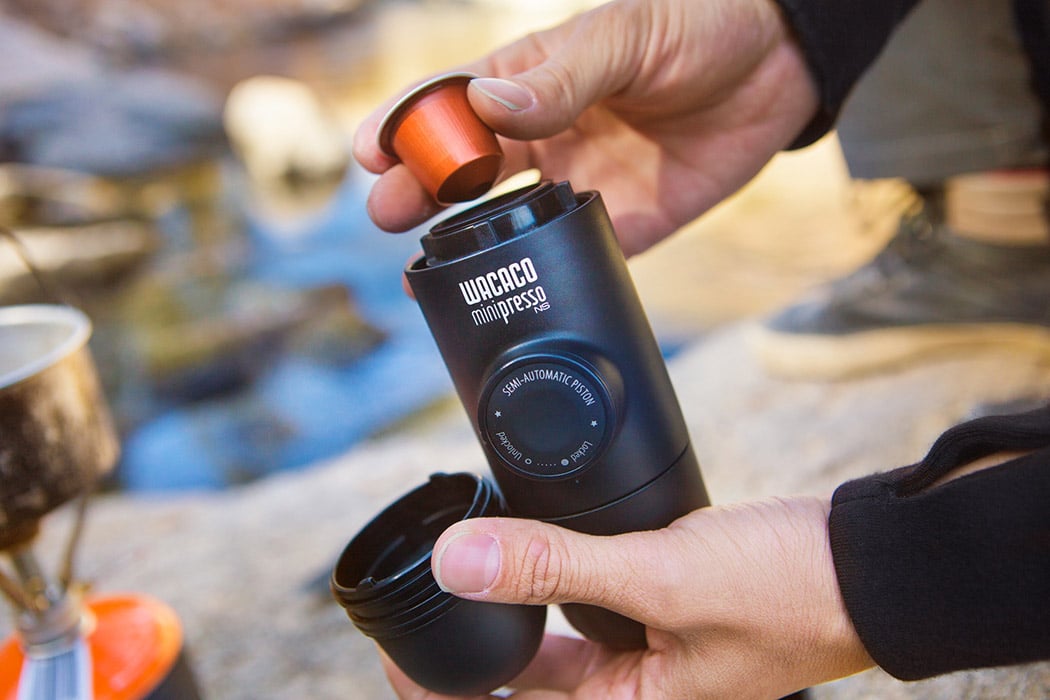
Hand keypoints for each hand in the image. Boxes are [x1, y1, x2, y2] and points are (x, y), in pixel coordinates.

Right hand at [354, 0, 818, 256]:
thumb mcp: (627, 38)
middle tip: (385, 212)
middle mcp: (548, 134)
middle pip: (467, 169)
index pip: (456, 103)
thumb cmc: (699, 28)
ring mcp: (581, 181)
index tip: (371, 150)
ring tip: (424, 268)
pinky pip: (572, 254)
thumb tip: (487, 107)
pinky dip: (539, 275)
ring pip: (507, 219)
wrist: (781, 66)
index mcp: (535, 80)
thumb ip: (562, 76)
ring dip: (466, 242)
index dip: (409, 125)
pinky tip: (507, 293)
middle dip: (420, 189)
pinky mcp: (624, 222)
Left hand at [380, 496, 872, 698]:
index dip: (446, 688)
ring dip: (512, 601)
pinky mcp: (656, 608)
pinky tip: (533, 544)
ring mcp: (644, 650)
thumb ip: (556, 567)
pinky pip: (586, 600)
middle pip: (524, 676)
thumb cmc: (787, 592)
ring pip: (552, 634)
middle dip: (471, 640)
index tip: (397, 651)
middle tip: (422, 592)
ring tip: (465, 564)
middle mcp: (631, 689)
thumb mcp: (659, 580)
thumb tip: (459, 560)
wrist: (862, 563)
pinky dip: (555, 574)